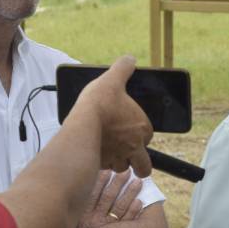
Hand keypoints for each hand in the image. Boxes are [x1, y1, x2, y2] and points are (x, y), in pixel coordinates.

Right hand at [73, 55, 152, 176]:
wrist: (81, 124)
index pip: (147, 136)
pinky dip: (102, 163)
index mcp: (142, 129)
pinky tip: (94, 151)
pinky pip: (105, 169)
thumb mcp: (112, 80)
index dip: (138, 133)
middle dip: (137, 161)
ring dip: (118, 161)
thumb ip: (122, 68)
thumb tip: (130, 59)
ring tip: (107, 149)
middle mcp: (134, 147)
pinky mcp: (102, 165)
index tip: (127, 127)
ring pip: (122, 168)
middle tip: (126, 151)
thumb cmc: (100, 103)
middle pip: (143, 165)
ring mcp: (118, 158)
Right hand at [77, 169, 144, 227]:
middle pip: (108, 197)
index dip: (101, 181)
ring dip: (129, 194)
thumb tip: (86, 183)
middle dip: (118, 183)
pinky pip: (126, 222)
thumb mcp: (72, 221)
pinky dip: (133, 211)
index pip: (93, 193)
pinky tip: (139, 202)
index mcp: (82, 215)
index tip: (109, 169)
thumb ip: (77, 205)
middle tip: (127, 171)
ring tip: (138, 182)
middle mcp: (94, 221)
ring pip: (119, 208)